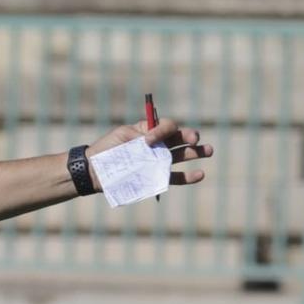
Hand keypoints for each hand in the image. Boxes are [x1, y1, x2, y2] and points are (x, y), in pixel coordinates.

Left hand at [87, 118, 213, 190]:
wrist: (95, 171)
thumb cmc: (106, 149)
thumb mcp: (121, 136)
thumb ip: (140, 136)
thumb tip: (156, 142)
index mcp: (149, 131)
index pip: (166, 126)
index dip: (162, 131)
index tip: (148, 141)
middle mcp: (157, 145)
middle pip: (179, 138)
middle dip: (189, 136)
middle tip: (194, 139)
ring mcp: (158, 161)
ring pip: (182, 155)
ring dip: (196, 152)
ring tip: (209, 151)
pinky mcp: (157, 177)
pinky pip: (176, 177)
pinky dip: (189, 176)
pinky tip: (200, 174)